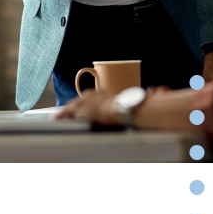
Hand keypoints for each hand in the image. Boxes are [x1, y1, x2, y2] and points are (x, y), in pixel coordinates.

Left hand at [55, 86, 169, 125]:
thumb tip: (158, 95)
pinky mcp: (80, 109)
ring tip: (57, 118)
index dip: (83, 104)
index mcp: (101, 93)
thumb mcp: (131, 102)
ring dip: (65, 114)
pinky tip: (54, 120)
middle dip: (72, 108)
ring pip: (71, 107)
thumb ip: (135, 102)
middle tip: (63, 114)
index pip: (88, 98)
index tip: (80, 108)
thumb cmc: (130, 106)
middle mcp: (90, 94)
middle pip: (78, 102)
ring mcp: (84, 101)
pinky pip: (67, 113)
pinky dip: (61, 117)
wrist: (123, 108)